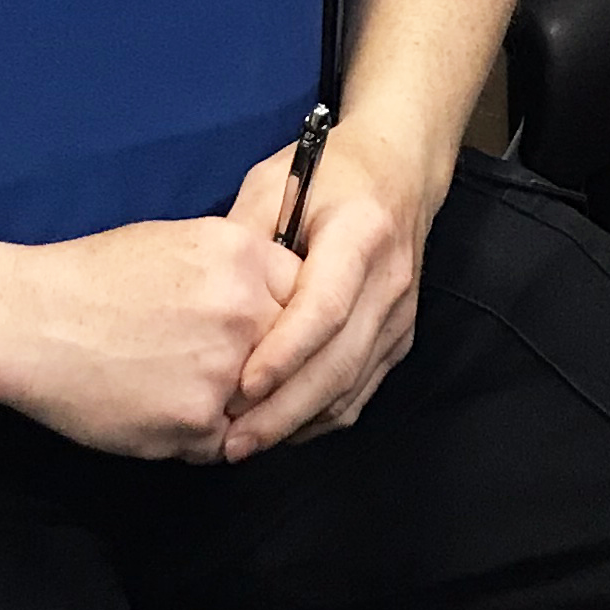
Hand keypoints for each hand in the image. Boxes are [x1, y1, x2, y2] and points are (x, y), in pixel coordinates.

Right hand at [0, 218, 298, 461]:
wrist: (30, 320)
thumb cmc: (94, 277)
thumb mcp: (180, 243)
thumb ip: (240, 272)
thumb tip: (280, 304)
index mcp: (245, 256)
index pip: (309, 299)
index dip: (287, 323)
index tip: (265, 336)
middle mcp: (246, 310)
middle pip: (294, 356)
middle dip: (268, 370)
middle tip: (227, 374)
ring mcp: (225, 370)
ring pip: (265, 405)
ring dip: (239, 410)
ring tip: (184, 391)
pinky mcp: (197, 421)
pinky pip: (225, 442)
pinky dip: (200, 437)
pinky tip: (160, 411)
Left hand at [219, 119, 442, 462]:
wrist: (401, 164)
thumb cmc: (328, 169)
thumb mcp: (275, 183)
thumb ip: (245, 241)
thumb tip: (207, 303)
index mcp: (361, 234)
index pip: (324, 308)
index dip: (283, 354)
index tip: (241, 388)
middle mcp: (390, 280)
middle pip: (340, 362)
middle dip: (285, 411)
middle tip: (232, 443)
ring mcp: (401, 313)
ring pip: (353, 386)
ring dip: (300, 423)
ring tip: (247, 445)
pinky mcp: (400, 335)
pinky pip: (362, 389)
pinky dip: (322, 417)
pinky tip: (283, 429)